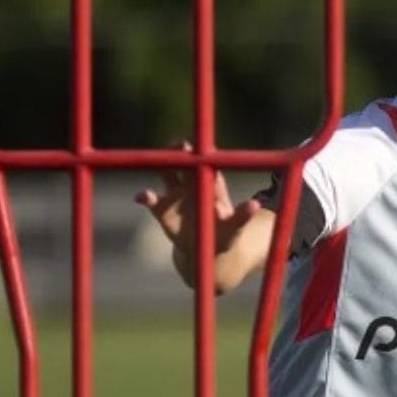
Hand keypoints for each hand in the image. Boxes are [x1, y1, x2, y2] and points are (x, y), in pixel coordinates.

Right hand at [135, 141, 261, 264]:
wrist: (206, 250)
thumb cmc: (224, 234)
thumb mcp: (234, 228)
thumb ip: (242, 216)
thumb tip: (255, 205)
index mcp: (211, 182)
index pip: (206, 163)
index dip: (201, 154)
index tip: (198, 149)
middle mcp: (192, 183)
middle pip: (184, 161)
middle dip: (180, 151)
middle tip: (179, 146)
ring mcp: (175, 194)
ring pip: (166, 174)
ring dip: (162, 167)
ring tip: (157, 163)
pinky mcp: (162, 210)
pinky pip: (151, 200)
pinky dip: (146, 197)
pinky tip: (141, 197)